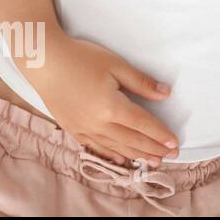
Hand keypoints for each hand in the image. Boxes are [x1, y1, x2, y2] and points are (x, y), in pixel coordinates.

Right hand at [30, 32, 178, 166]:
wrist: (44, 62)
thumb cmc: (82, 58)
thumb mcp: (117, 65)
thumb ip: (142, 82)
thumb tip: (165, 94)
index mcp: (111, 107)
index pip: (143, 124)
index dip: (161, 135)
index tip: (175, 143)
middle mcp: (97, 124)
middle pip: (131, 140)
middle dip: (153, 149)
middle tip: (171, 156)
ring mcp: (83, 129)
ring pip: (115, 147)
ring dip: (136, 155)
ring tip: (153, 161)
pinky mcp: (72, 129)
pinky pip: (96, 147)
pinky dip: (111, 154)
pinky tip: (121, 158)